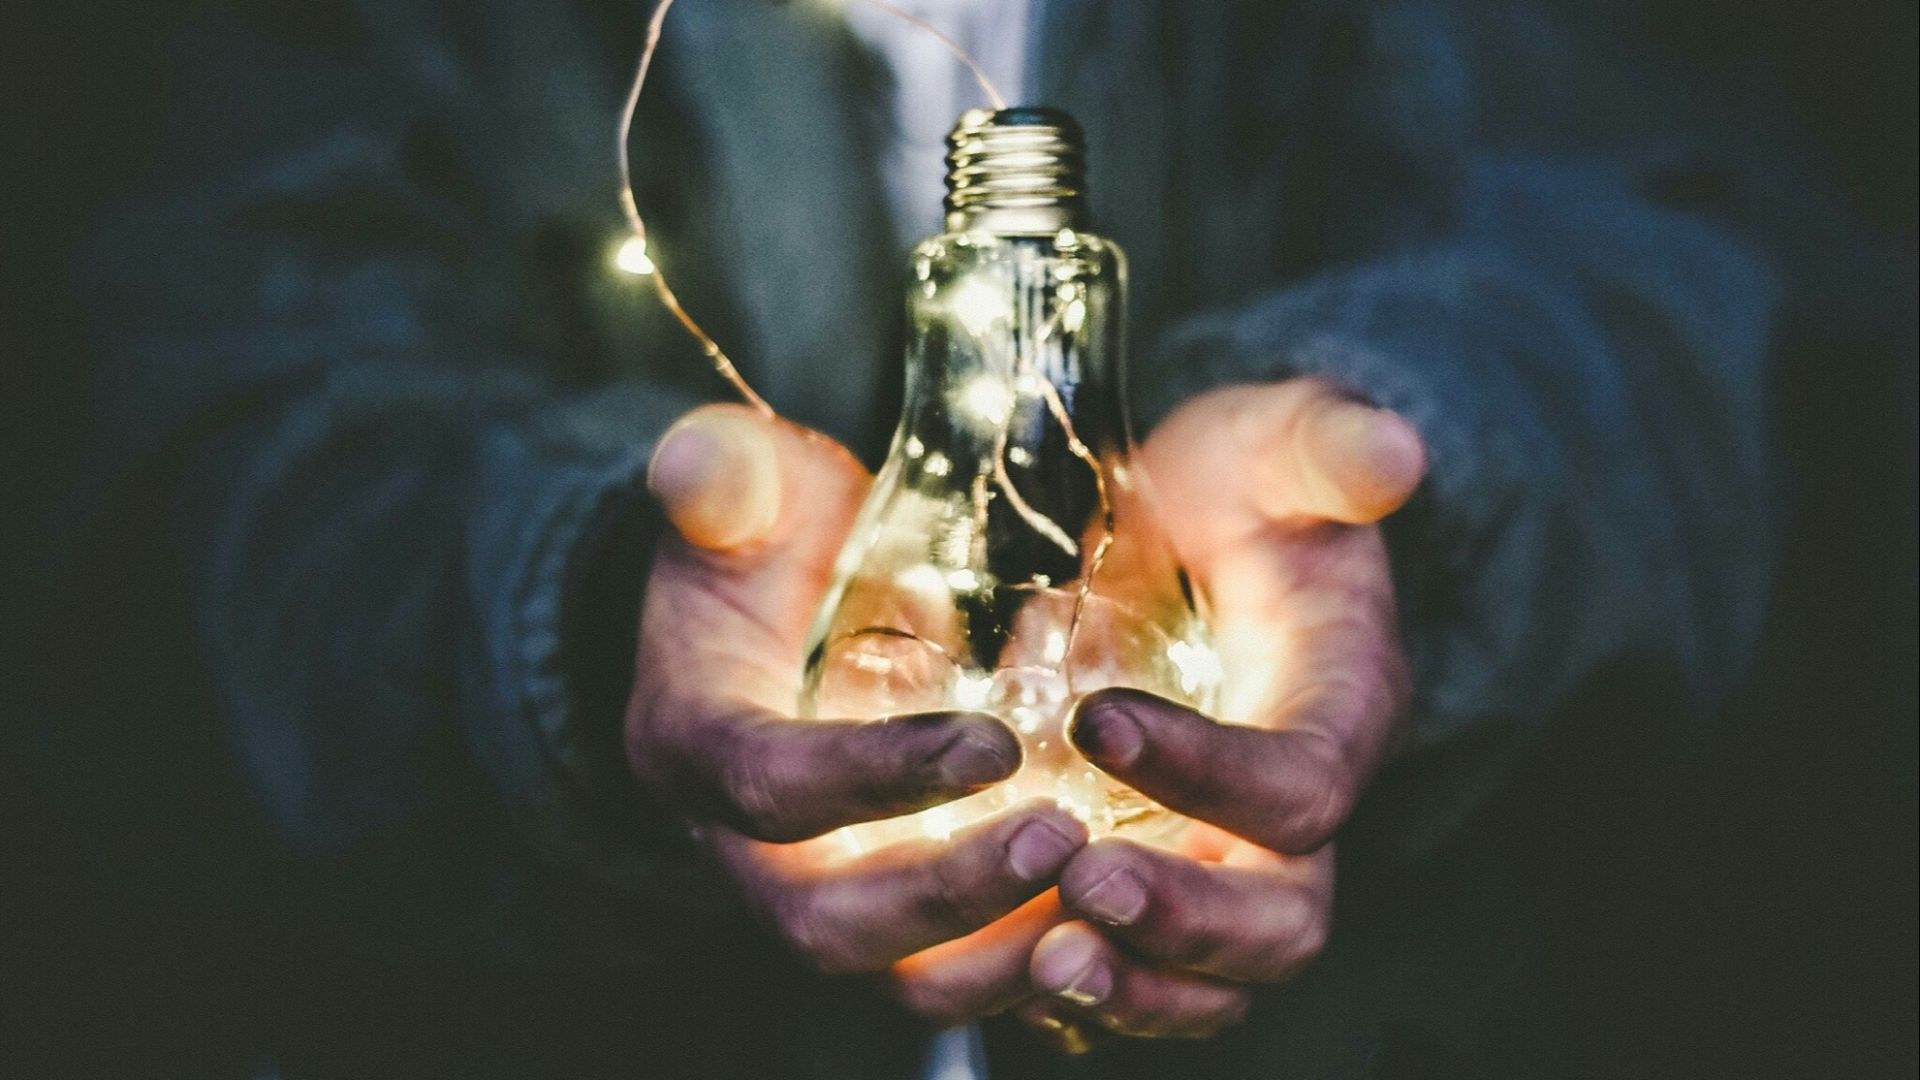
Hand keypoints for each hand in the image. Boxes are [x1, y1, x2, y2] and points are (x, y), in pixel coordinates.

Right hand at [626, 404, 1087, 1019]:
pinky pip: (955, 977)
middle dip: (947, 896)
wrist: (770, 613)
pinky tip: (1120, 922)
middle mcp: (745, 849)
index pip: (768, 786)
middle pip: (827, 923)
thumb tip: (697, 464)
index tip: (993, 744)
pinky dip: (1035, 967)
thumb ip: (724, 476)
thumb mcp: (742, 490)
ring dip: (1002, 955)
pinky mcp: (892, 916)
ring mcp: (820, 893)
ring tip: (1109, 896)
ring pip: (898, 978)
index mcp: (696, 744)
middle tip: (1064, 838)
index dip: (874, 778)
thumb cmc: (764, 543)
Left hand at [1022, 379, 1425, 1043]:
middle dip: (1187, 919)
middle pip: (1281, 918)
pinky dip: (1088, 996)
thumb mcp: (1274, 444)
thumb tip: (1392, 450)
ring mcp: (1229, 860)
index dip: (1212, 771)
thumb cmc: (1237, 489)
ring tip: (1045, 963)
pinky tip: (1005, 969)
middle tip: (1082, 885)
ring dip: (1136, 987)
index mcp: (1339, 710)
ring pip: (1216, 979)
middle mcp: (1294, 813)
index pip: (1302, 783)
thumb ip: (1325, 446)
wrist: (1193, 531)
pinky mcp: (1164, 881)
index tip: (1097, 720)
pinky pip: (1144, 978)